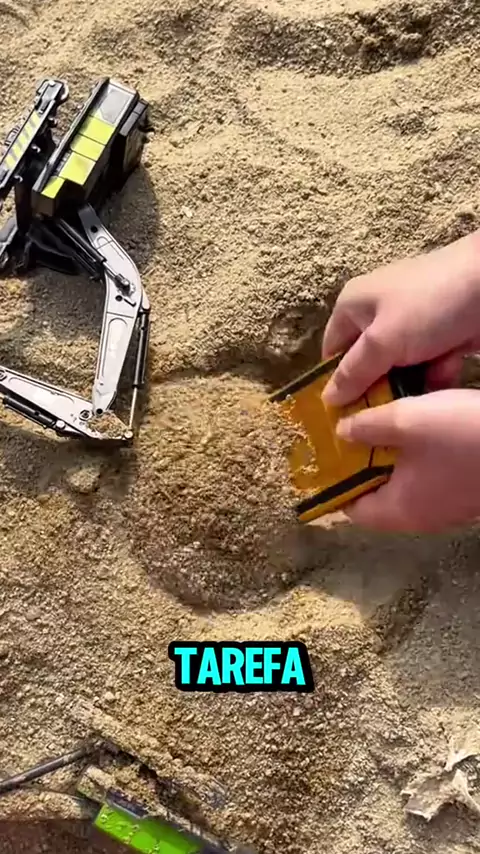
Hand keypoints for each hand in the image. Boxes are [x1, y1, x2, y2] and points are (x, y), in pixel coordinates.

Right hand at [321, 230, 479, 405]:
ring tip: (410, 409)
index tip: (341, 416)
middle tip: (377, 418)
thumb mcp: (383, 341)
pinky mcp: (441, 336)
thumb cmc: (429, 305)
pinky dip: (434, 378)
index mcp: (353, 306)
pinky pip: (428, 367)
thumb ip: (353, 373)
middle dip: (374, 390)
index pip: (332, 352)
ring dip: (407, 389)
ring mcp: (412, 326)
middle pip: (366, 365)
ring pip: (399, 370)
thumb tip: (327, 400)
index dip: (334, 384)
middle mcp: (379, 315)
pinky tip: (440, 387)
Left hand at [336, 389, 479, 531]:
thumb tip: (341, 432)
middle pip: (377, 493)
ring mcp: (446, 505)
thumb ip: (367, 426)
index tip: (327, 451)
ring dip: (392, 452)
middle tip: (351, 427)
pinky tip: (421, 424)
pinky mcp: (464, 489)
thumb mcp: (407, 421)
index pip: (352, 508)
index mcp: (399, 511)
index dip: (335, 481)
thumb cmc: (464, 436)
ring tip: (382, 419)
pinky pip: (429, 474)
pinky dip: (418, 453)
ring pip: (405, 481)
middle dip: (363, 460)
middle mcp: (421, 516)